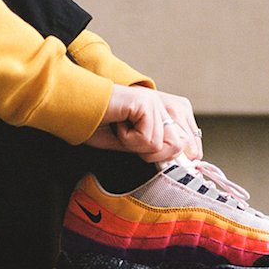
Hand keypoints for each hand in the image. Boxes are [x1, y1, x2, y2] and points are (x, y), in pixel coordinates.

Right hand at [84, 85, 202, 162]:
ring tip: (122, 130)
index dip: (170, 158)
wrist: (77, 108)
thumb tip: (179, 165)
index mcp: (171, 113)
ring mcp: (158, 103)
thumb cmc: (100, 125)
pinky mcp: (147, 103)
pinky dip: (128, 140)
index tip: (145, 152)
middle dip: (153, 155)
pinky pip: (148, 140)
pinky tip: (118, 124)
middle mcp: (168, 106)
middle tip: (131, 140)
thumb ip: (159, 153)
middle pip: (181, 148)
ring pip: (164, 147)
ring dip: (137, 147)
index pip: (191, 147)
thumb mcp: (135, 146)